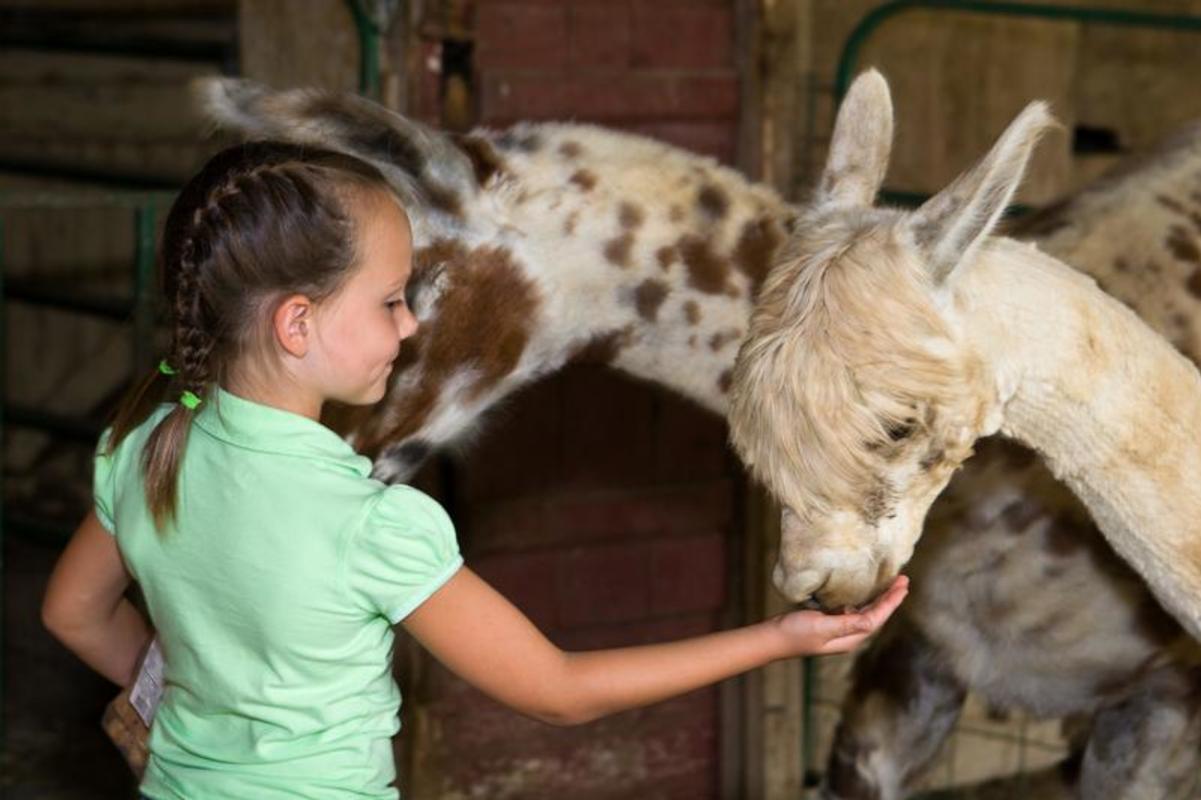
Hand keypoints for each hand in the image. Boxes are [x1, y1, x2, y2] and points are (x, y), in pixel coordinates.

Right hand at [771, 575, 908, 656]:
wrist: (772, 639)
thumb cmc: (793, 632)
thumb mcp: (821, 626)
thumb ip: (847, 623)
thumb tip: (872, 620)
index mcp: (849, 638)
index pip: (877, 618)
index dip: (891, 602)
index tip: (902, 586)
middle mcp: (848, 636)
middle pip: (876, 616)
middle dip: (890, 599)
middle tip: (903, 581)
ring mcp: (839, 631)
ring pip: (867, 613)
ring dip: (880, 599)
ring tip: (890, 585)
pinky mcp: (830, 624)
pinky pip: (854, 612)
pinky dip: (864, 601)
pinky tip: (865, 593)